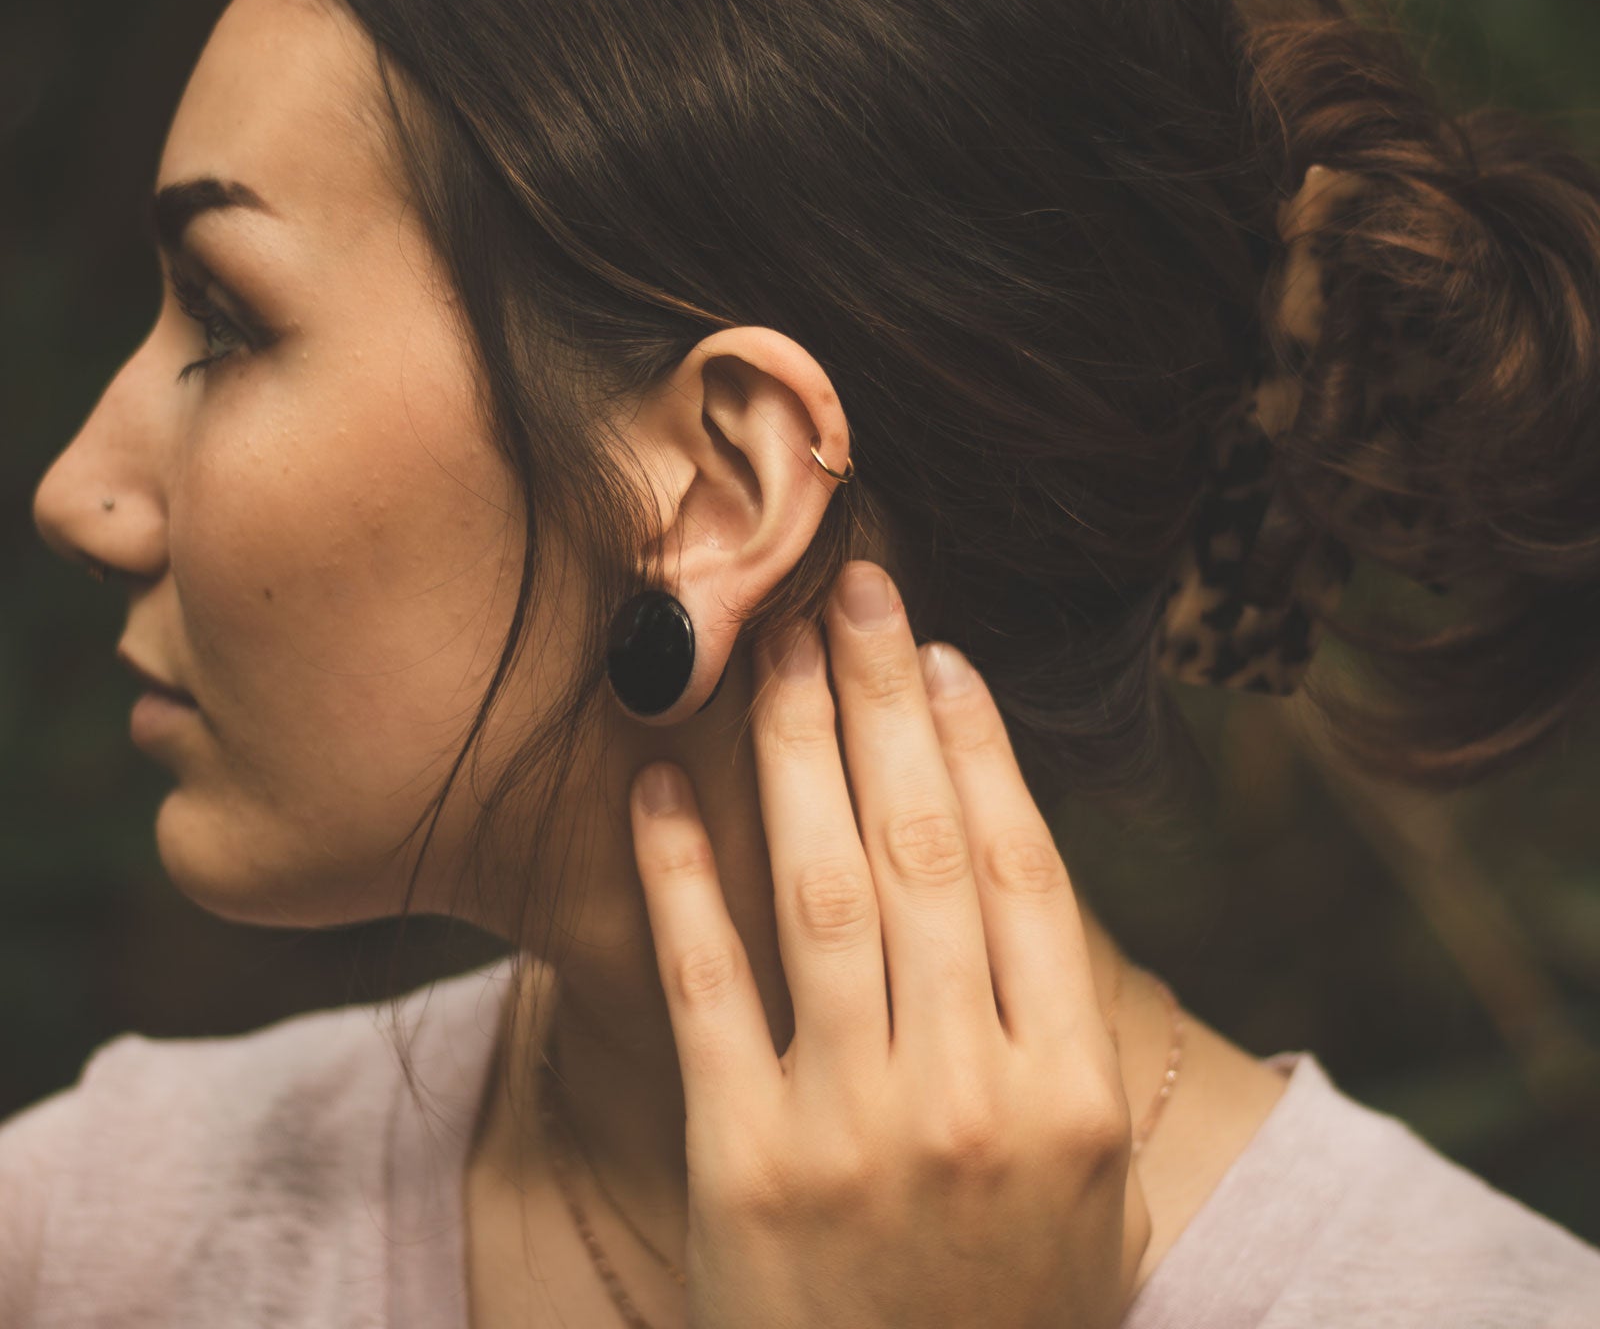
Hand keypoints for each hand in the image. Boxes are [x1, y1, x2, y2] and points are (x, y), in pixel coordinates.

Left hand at [629, 560, 1150, 1328]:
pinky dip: (681, 877)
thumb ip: (1057, 1032)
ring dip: (793, 752)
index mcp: (1071, 1094)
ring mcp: (850, 1129)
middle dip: (883, 703)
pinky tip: (662, 787)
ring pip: (821, 891)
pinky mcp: (742, 1165)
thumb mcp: (1086, 1185)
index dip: (978, 746)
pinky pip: (705, 987)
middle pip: (923, 850)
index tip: (938, 654)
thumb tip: (1006, 855)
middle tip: (853, 591)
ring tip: (770, 652)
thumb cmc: (1009, 1308)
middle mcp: (970, 1096)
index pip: (1024, 871)